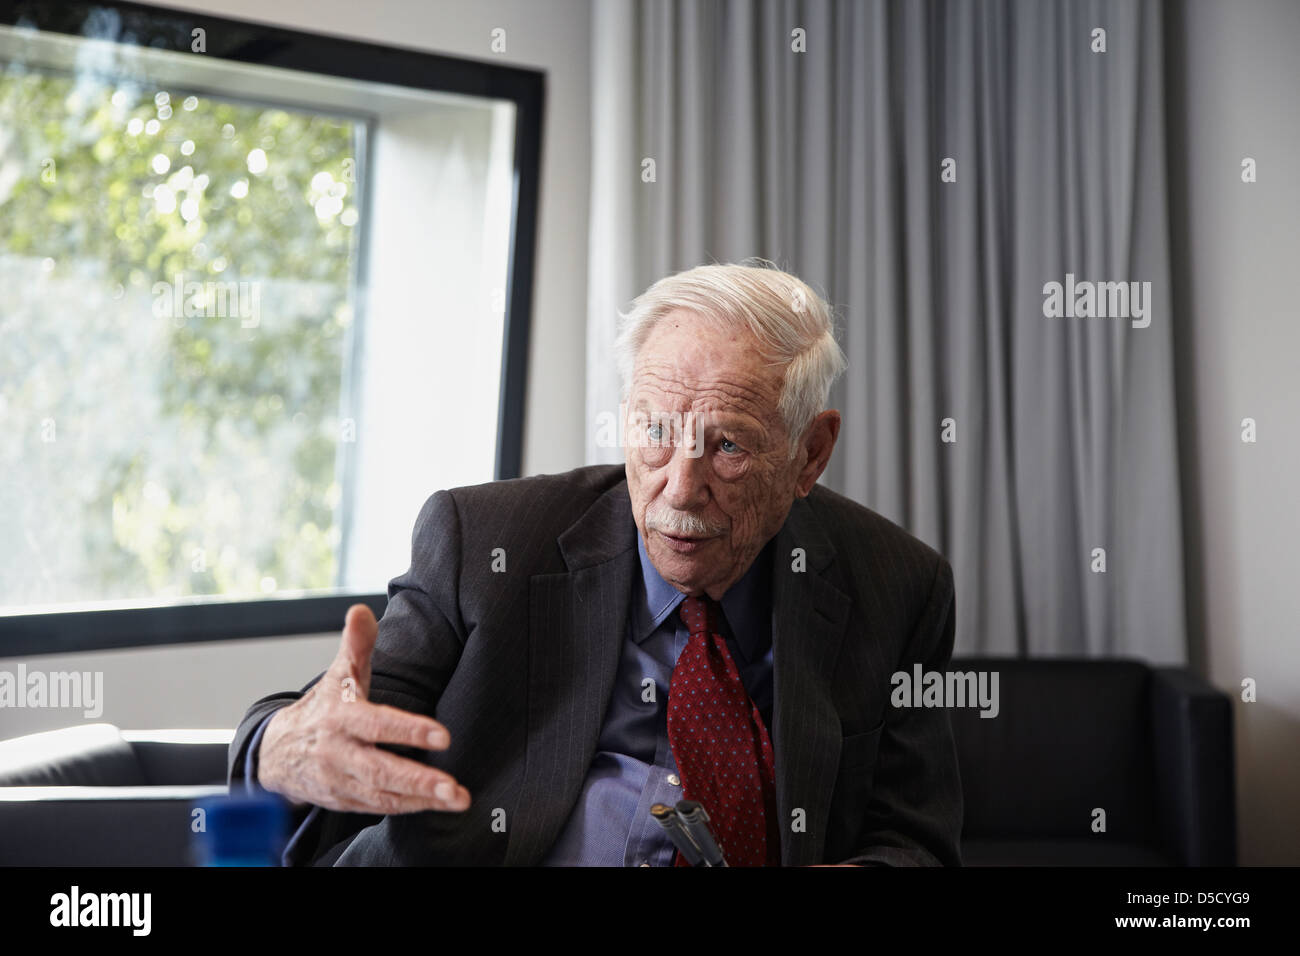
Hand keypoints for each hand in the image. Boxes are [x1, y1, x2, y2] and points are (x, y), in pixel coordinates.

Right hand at [256, 604, 470, 814]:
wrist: (276, 752)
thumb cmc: (322, 709)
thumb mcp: (337, 675)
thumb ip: (356, 644)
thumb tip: (361, 610)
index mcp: (340, 717)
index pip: (377, 725)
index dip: (409, 731)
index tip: (443, 737)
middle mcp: (338, 752)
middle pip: (380, 770)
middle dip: (419, 781)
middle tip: (454, 787)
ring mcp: (340, 780)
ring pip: (383, 795)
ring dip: (421, 800)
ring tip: (457, 799)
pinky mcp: (344, 801)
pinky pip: (378, 807)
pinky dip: (407, 808)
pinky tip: (435, 805)